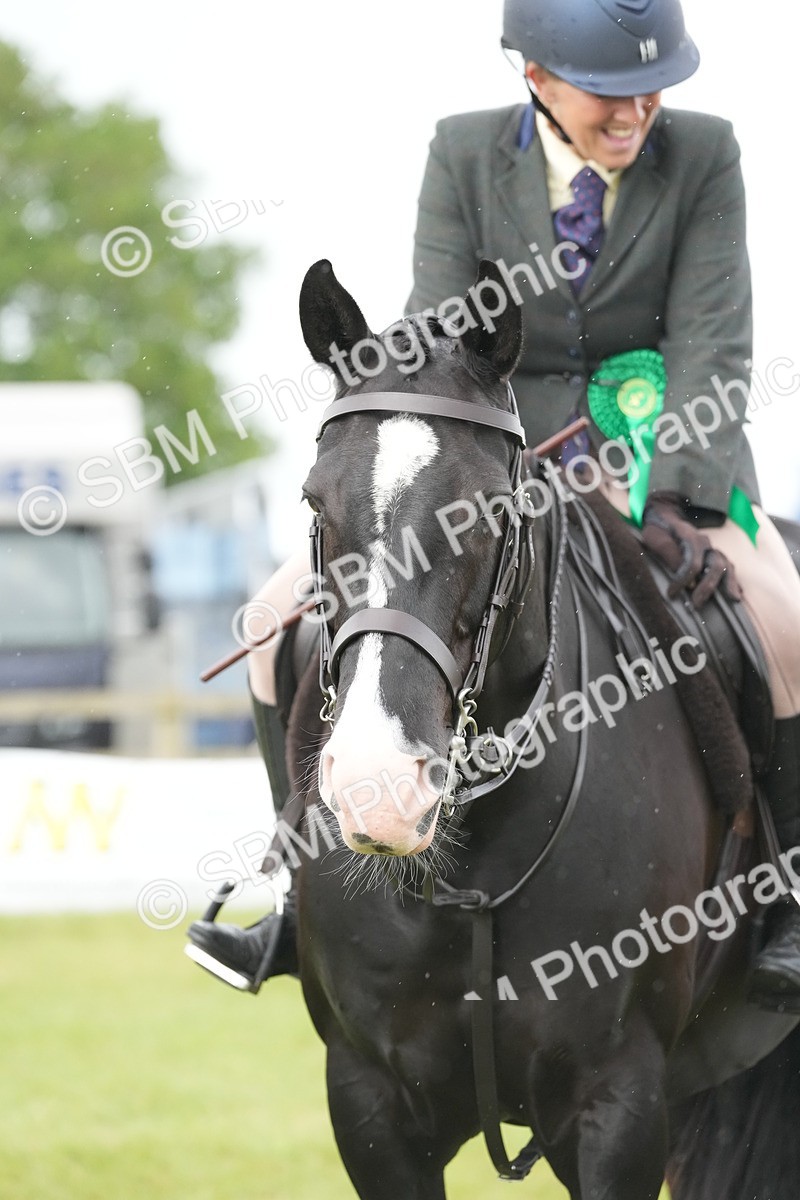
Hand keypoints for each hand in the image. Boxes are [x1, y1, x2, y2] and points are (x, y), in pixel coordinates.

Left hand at [642, 493, 742, 608]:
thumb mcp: (655, 538)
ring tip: (731, 600)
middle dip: (707, 587)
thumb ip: (669, 553)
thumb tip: (681, 572)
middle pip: (716, 565)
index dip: (683, 580)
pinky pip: (729, 568)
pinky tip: (736, 594)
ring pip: (727, 566)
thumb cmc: (658, 530)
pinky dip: (733, 581)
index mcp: (691, 537)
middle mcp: (706, 543)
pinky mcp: (714, 556)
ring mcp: (712, 549)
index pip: (693, 562)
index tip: (671, 594)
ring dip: (728, 584)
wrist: (665, 518)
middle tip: (696, 605)